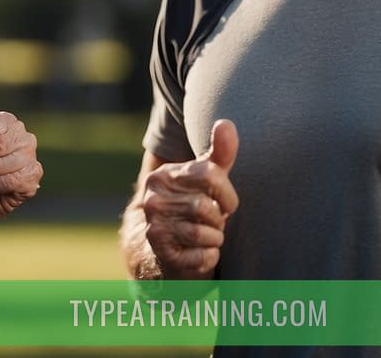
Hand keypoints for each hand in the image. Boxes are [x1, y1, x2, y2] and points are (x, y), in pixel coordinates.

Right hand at [141, 119, 238, 278]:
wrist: (166, 248)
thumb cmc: (193, 206)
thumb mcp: (207, 179)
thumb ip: (219, 153)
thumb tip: (226, 123)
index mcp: (164, 175)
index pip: (209, 175)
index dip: (227, 193)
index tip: (227, 204)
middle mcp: (153, 199)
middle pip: (206, 207)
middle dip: (219, 218)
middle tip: (215, 222)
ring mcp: (154, 226)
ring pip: (204, 233)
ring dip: (216, 238)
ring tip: (209, 235)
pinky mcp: (161, 254)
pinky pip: (201, 257)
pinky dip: (210, 256)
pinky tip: (204, 252)